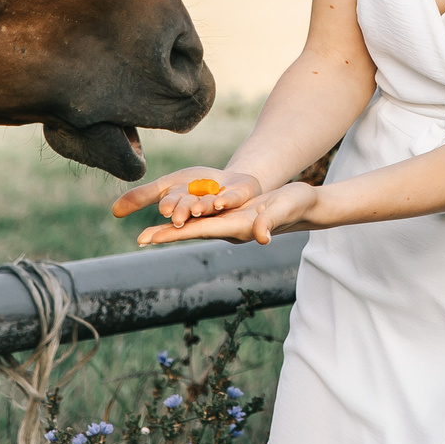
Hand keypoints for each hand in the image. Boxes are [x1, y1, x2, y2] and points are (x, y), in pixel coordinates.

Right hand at [111, 165, 265, 228]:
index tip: (160, 215)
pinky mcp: (237, 196)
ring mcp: (219, 204)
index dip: (167, 209)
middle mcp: (200, 209)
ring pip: (209, 206)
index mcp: (182, 207)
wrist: (231, 182)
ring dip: (202, 208)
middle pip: (189, 210)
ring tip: (196, 209)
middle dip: (181, 211)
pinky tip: (219, 202)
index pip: (171, 208)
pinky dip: (225, 200)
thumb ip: (142, 197)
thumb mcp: (167, 186)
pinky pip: (231, 199)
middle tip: (176, 216)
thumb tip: (113, 212)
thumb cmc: (195, 187)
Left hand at [136, 181, 319, 246]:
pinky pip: (206, 215)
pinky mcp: (233, 214)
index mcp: (237, 227)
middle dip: (167, 234)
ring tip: (151, 230)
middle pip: (192, 231)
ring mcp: (231, 221)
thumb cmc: (296, 205)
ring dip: (175, 227)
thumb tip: (262, 237)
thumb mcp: (283, 209)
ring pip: (196, 224)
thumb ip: (271, 222)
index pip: (199, 231)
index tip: (152, 239)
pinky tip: (177, 214)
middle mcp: (229, 227)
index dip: (175, 233)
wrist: (304, 204)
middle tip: (140, 238)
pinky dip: (188, 216)